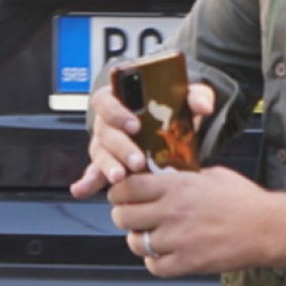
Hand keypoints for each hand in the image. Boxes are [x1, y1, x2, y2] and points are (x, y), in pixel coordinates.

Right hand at [70, 82, 215, 199]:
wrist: (170, 123)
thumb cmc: (170, 107)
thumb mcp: (184, 97)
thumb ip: (196, 95)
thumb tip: (203, 105)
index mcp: (119, 99)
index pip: (107, 101)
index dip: (117, 113)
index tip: (134, 125)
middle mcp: (107, 122)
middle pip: (105, 133)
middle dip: (120, 147)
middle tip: (137, 160)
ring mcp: (106, 144)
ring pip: (100, 154)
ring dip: (108, 166)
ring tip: (120, 177)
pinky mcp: (108, 163)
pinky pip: (93, 172)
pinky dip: (87, 182)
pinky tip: (82, 190)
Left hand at [107, 165, 285, 276]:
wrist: (267, 228)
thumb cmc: (245, 200)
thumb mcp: (213, 174)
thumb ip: (185, 177)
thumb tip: (167, 177)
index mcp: (176, 186)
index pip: (126, 187)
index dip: (120, 193)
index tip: (124, 196)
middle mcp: (170, 211)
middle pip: (122, 217)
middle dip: (126, 217)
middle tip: (136, 218)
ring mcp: (176, 239)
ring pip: (135, 243)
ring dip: (141, 241)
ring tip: (154, 238)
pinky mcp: (186, 263)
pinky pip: (154, 266)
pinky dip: (156, 262)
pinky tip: (168, 255)